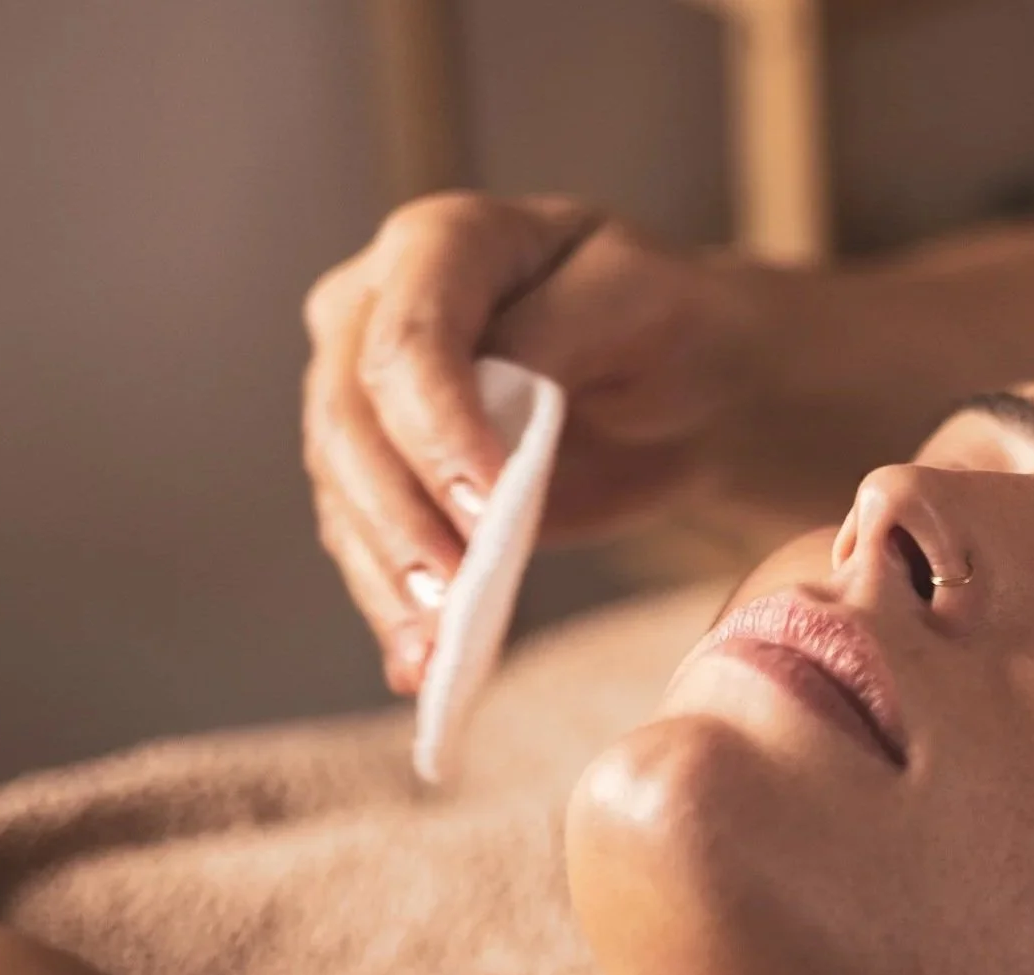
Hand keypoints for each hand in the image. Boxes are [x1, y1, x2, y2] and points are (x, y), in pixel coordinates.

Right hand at [302, 192, 748, 692]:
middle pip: (348, 421)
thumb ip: (556, 333)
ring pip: (344, 494)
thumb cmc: (672, 322)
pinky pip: (367, 549)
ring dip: (387, 579)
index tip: (490, 501)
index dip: (436, 426)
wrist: (688, 385)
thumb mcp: (642, 302)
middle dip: (400, 516)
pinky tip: (422, 671)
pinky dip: (394, 611)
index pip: (404, 339)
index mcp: (439, 244)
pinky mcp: (384, 480)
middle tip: (453, 596)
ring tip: (436, 650)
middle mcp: (374, 312)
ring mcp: (366, 399)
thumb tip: (491, 390)